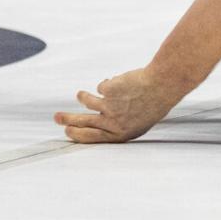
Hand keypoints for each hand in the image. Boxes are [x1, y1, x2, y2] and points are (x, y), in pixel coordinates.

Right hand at [54, 68, 182, 143]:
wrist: (163, 84)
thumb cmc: (155, 103)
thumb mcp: (139, 120)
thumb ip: (120, 122)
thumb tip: (100, 118)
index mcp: (121, 134)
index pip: (93, 138)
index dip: (78, 135)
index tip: (67, 131)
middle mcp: (113, 122)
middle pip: (84, 123)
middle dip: (68, 120)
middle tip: (56, 118)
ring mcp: (109, 105)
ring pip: (88, 102)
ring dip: (82, 98)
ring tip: (80, 95)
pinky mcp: (109, 89)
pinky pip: (102, 85)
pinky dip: (109, 82)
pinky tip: (120, 81)